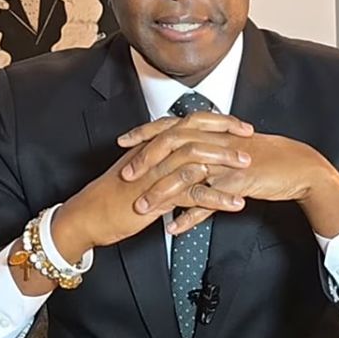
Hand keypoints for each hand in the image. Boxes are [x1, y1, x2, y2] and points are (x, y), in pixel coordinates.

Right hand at [50, 122, 252, 259]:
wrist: (88, 216)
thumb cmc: (112, 196)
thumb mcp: (138, 170)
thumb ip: (158, 159)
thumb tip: (181, 155)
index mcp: (153, 144)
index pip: (189, 123)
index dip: (217, 121)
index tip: (240, 124)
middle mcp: (155, 154)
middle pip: (196, 135)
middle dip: (226, 136)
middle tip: (250, 138)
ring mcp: (156, 174)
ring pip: (196, 161)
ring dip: (225, 164)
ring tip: (248, 167)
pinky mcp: (157, 197)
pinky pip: (192, 195)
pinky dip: (217, 199)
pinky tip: (236, 203)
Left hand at [120, 116, 338, 237]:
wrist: (297, 166)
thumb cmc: (264, 158)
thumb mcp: (231, 149)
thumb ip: (206, 149)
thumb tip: (184, 154)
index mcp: (211, 131)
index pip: (171, 126)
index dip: (145, 133)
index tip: (123, 142)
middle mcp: (215, 142)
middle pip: (173, 146)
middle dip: (146, 161)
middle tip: (126, 176)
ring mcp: (225, 162)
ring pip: (186, 175)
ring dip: (162, 193)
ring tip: (143, 209)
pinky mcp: (237, 184)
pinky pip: (209, 201)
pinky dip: (190, 215)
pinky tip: (175, 228)